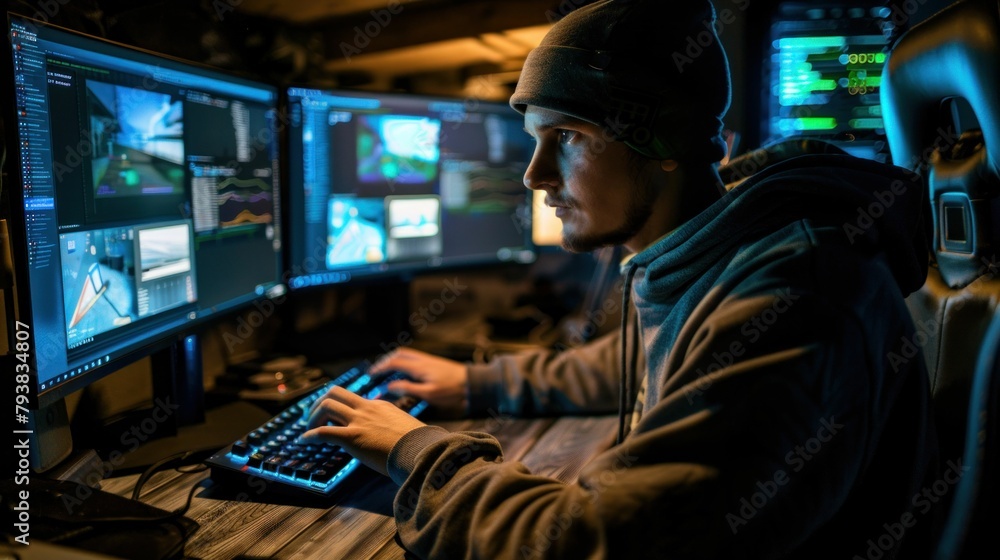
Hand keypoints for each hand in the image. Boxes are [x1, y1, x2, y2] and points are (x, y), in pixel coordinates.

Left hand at [302, 386, 426, 475]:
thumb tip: (393, 438)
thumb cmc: (417, 445)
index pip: (352, 399)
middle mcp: (366, 409)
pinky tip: (304, 441)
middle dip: (318, 402)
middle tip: (311, 417)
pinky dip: (310, 435)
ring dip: (312, 417)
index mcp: (379, 406)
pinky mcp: (352, 437)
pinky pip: (323, 432)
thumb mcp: (404, 429)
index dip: (337, 407)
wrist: (421, 451)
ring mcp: (359, 421)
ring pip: (327, 405)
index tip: (330, 417)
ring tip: (307, 429)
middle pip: (335, 392)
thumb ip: (393, 428)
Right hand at [369, 348, 468, 413]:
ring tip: (388, 369)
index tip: (371, 374)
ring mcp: (429, 360)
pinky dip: (405, 361)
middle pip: (399, 354)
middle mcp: (422, 360)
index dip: (380, 368)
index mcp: (418, 367)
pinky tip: (406, 371)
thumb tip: (390, 386)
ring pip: (407, 354)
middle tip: (378, 370)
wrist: (473, 383)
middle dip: (386, 361)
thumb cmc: (452, 390)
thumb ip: (408, 388)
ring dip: (395, 359)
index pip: (394, 363)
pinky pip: (415, 357)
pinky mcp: (434, 362)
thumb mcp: (428, 393)